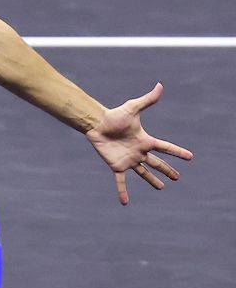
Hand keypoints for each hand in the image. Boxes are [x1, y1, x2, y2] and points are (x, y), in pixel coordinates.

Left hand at [85, 83, 192, 204]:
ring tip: (161, 188)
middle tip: (177, 177)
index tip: (190, 157)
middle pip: (157, 163)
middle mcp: (139, 152)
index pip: (165, 147)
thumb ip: (147, 100)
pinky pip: (121, 181)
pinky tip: (125, 202)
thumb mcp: (133, 108)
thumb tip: (160, 85)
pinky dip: (123, 191)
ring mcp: (128, 160)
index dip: (177, 152)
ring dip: (152, 180)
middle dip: (167, 170)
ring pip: (143, 173)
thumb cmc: (114, 115)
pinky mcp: (116, 165)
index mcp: (145, 140)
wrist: (96, 123)